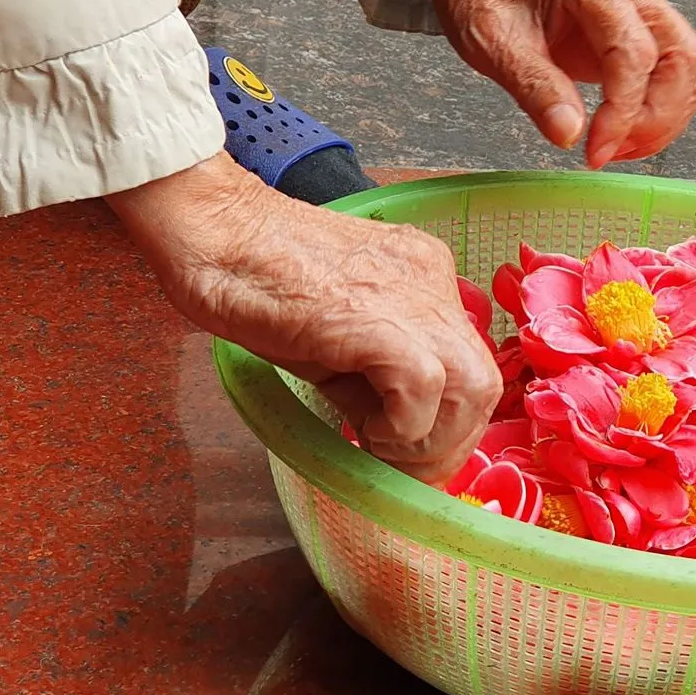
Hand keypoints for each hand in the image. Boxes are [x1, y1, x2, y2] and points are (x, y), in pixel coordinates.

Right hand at [107, 155, 500, 481]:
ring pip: (474, 387)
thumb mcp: (332, 335)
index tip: (409, 453)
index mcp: (424, 281)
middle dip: (450, 443)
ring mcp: (412, 295)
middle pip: (485, 383)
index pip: (468, 366)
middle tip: (399, 465)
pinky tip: (364, 430)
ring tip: (378, 447)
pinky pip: (425, 386)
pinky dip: (402, 426)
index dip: (448, 423)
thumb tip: (391, 437)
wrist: (210, 228)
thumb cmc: (251, 276)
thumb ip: (373, 380)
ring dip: (431, 440)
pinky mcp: (379, 319)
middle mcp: (433, 283)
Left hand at [427, 0, 695, 168]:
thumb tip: (569, 134)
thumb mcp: (492, 43)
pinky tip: (624, 132)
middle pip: (680, 56)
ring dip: (665, 116)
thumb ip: (534, 87)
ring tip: (616, 147)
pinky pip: (675, 71)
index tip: (595, 150)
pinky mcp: (643, 26)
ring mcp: (642, 3)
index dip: (623, 111)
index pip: (634, 51)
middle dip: (655, 117)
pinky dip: (661, 108)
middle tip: (609, 152)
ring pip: (687, 65)